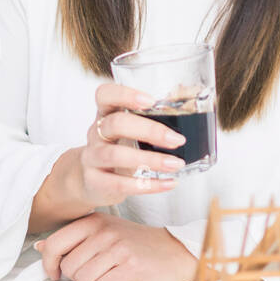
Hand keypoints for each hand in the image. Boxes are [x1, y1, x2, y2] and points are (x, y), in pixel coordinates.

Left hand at [34, 212, 197, 280]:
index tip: (55, 273)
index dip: (49, 264)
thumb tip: (41, 247)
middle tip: (97, 271)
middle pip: (69, 267)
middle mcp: (104, 231)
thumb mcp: (104, 232)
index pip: (55, 244)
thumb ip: (73, 239)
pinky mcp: (131, 266)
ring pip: (84, 280)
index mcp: (94, 221)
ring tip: (111, 273)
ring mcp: (118, 248)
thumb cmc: (137, 243)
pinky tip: (122, 279)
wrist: (174, 251)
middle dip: (79, 276)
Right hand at [75, 82, 188, 209]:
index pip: (105, 94)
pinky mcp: (95, 182)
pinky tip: (168, 183)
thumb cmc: (116, 149)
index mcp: (105, 114)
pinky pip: (120, 184)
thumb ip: (149, 120)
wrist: (88, 180)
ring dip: (151, 159)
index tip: (151, 101)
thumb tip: (190, 105)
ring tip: (175, 164)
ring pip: (115, 155)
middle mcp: (96, 133)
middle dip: (149, 130)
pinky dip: (148, 185)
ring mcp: (92, 158)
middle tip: (176, 139)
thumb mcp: (127, 131)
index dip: (125, 94)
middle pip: (115, 124)